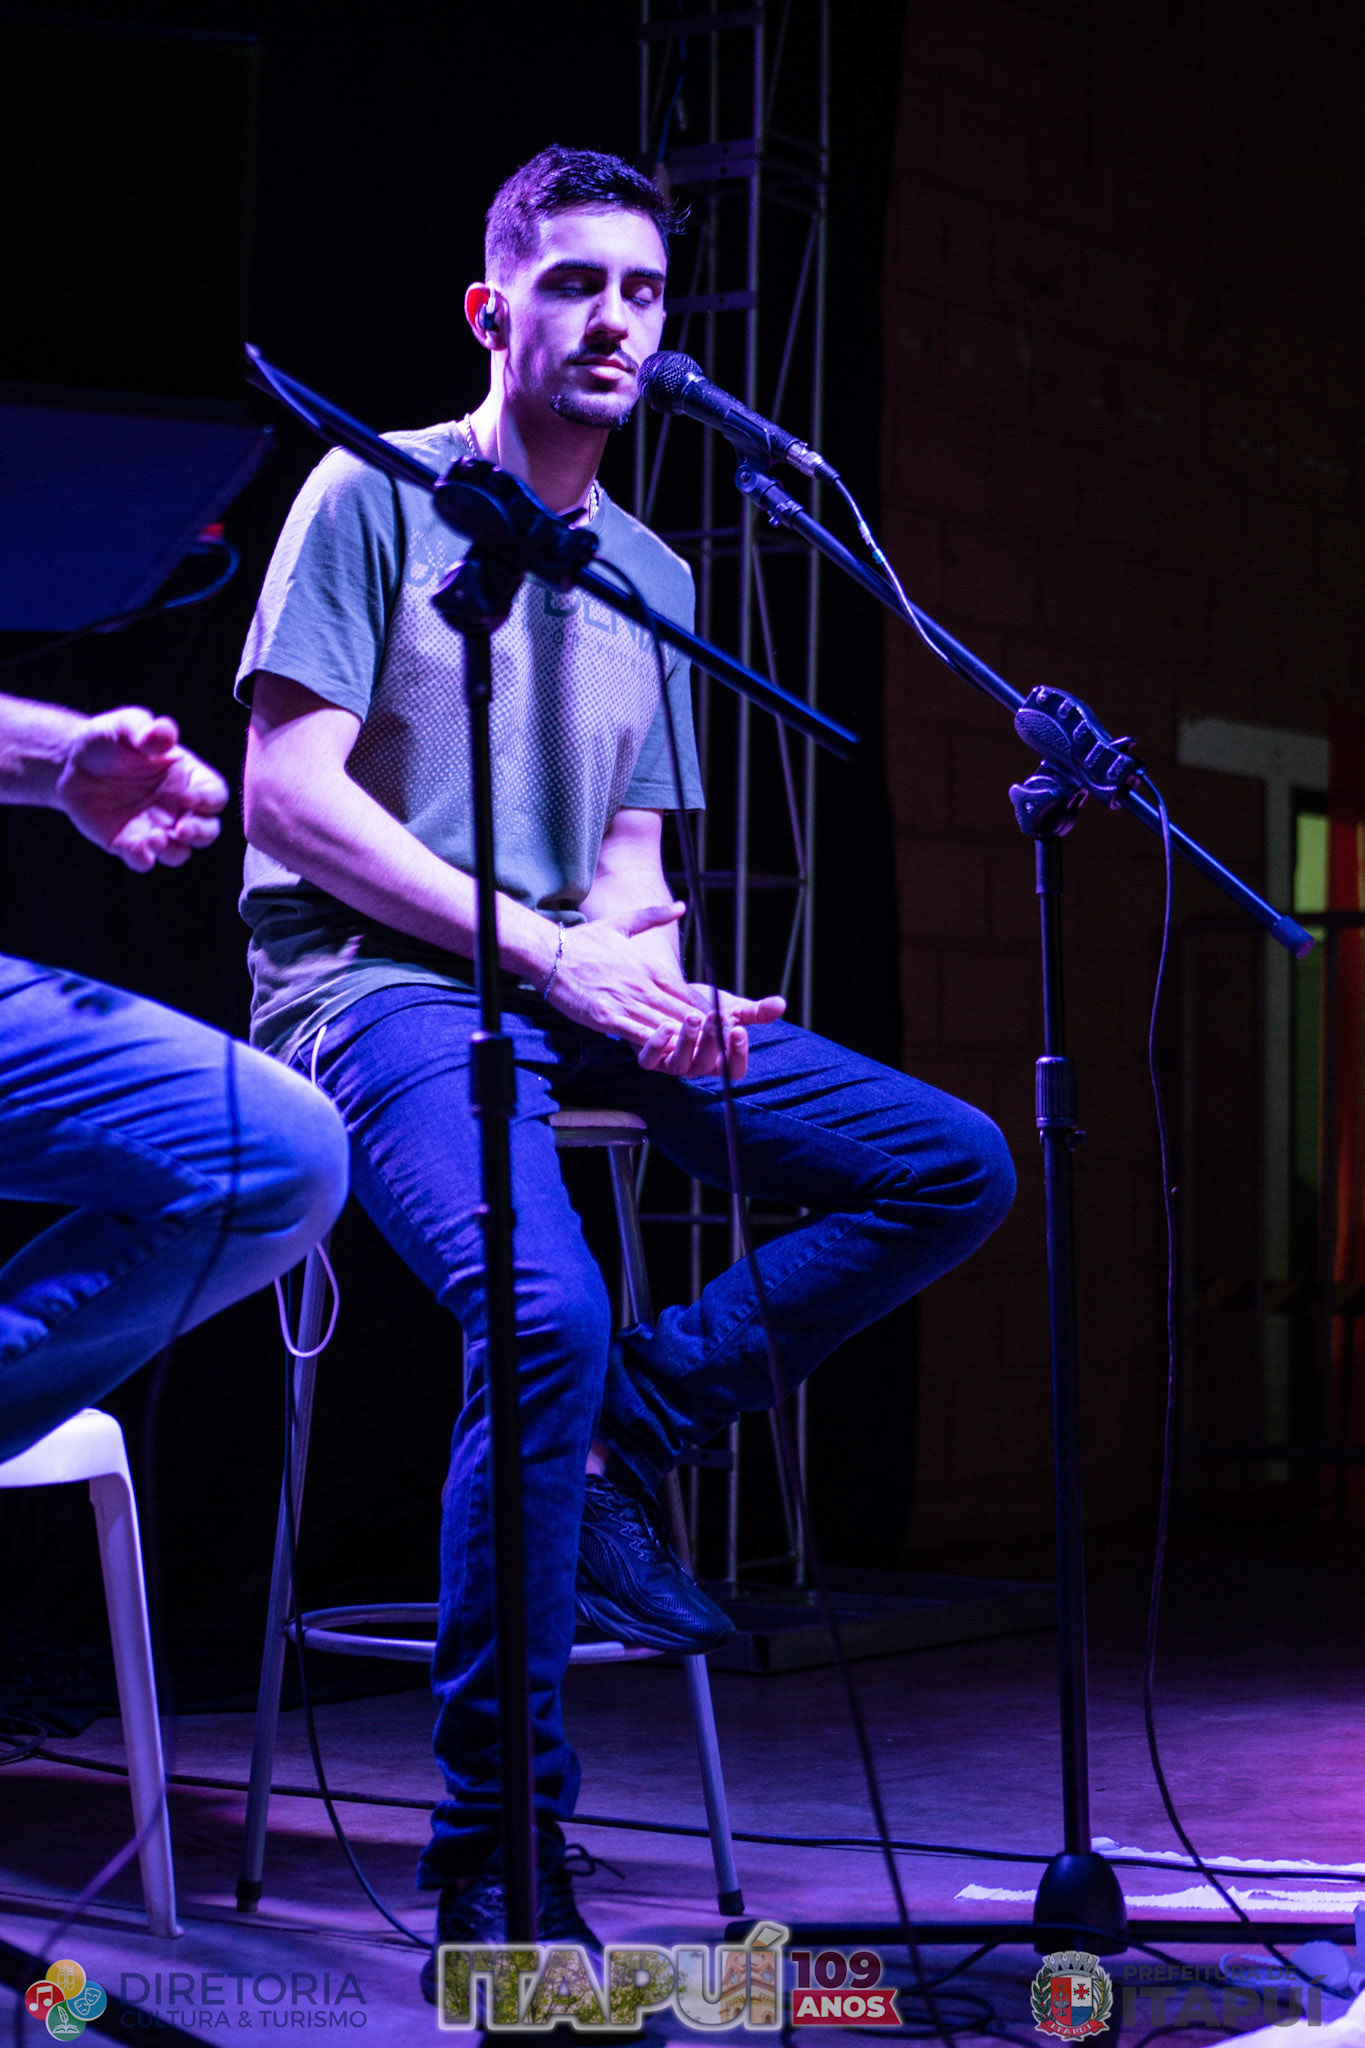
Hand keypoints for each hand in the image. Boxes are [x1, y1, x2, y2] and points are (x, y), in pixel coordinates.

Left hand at [55, 708, 228, 871]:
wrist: (71, 763)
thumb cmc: (108, 739)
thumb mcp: (125, 725)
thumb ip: (146, 729)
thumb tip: (163, 734)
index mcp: (187, 778)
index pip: (214, 794)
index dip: (209, 800)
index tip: (190, 797)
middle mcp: (177, 807)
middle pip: (208, 830)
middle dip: (200, 834)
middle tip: (181, 830)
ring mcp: (155, 828)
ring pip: (180, 852)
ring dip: (173, 851)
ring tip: (154, 838)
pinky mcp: (129, 844)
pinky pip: (144, 861)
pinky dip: (143, 859)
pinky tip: (134, 847)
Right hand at [550, 902, 783, 1078]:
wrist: (548, 953)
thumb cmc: (583, 942)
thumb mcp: (622, 924)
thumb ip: (654, 915)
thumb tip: (682, 905)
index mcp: (650, 967)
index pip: (689, 994)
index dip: (710, 1013)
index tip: (725, 1026)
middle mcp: (643, 985)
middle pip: (684, 1013)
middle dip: (707, 1032)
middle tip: (727, 1047)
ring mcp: (626, 1001)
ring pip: (666, 1025)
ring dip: (688, 1042)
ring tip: (709, 1056)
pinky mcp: (607, 1017)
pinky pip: (638, 1035)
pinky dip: (657, 1046)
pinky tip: (670, 1056)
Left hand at [637, 980, 785, 1080]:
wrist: (673, 995)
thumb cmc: (706, 1006)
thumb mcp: (732, 1008)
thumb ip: (756, 1011)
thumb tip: (780, 1004)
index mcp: (719, 1061)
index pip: (733, 1069)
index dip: (738, 1054)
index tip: (739, 1030)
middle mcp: (696, 1067)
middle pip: (706, 1065)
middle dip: (712, 1041)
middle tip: (716, 1017)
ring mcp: (671, 1065)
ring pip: (680, 1065)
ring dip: (687, 1042)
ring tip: (693, 1017)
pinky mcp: (649, 1057)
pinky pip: (650, 1060)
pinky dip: (657, 1044)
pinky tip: (665, 1024)